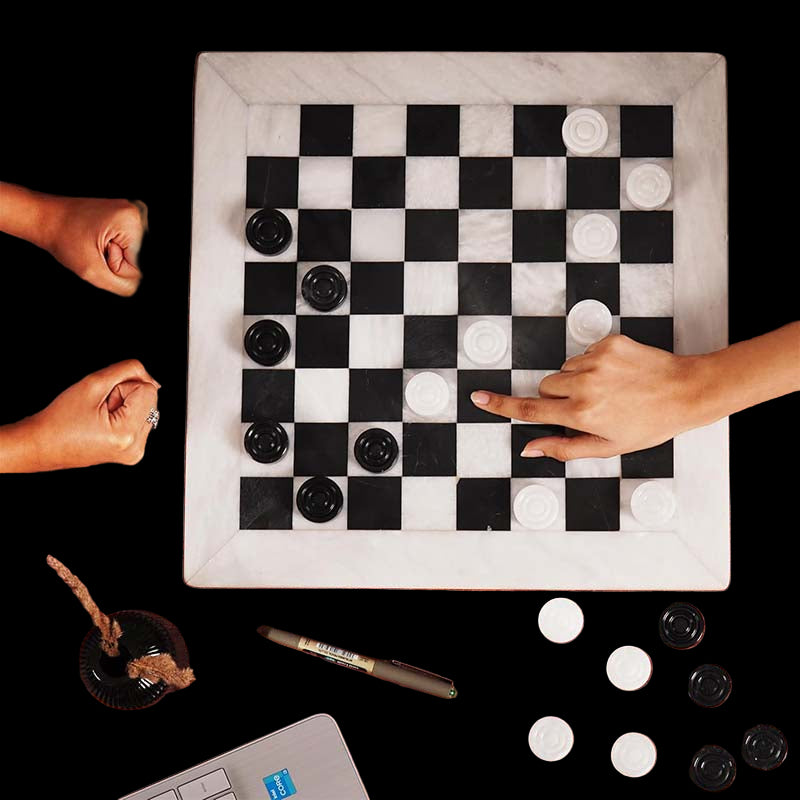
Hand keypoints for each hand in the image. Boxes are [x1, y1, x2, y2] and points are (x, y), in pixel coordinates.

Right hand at [19, 360, 159, 470]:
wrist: (43, 445)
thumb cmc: (60, 418)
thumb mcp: (93, 383)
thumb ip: (126, 370)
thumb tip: (150, 376)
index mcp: (127, 434)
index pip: (149, 389)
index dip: (123, 387)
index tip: (103, 399)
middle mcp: (136, 447)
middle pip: (150, 399)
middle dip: (126, 396)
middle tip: (100, 409)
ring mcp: (136, 452)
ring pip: (146, 409)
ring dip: (125, 406)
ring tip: (100, 417)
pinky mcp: (133, 452)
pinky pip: (140, 421)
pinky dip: (125, 416)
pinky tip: (105, 424)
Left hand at [45, 197, 146, 295]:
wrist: (45, 217)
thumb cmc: (62, 238)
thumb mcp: (92, 272)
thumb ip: (124, 286)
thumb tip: (143, 285)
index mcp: (132, 221)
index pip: (139, 267)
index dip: (116, 267)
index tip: (98, 252)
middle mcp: (138, 212)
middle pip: (140, 260)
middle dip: (117, 262)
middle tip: (95, 248)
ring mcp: (134, 212)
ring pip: (137, 255)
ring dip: (115, 256)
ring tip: (95, 242)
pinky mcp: (128, 216)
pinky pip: (131, 247)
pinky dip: (115, 249)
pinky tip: (99, 239)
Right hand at [471, 335, 705, 460]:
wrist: (685, 392)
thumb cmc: (649, 424)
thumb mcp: (607, 447)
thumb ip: (562, 448)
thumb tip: (529, 448)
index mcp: (582, 414)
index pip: (529, 410)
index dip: (500, 406)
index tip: (478, 398)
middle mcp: (585, 385)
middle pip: (545, 387)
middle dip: (556, 397)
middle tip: (586, 407)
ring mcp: (596, 360)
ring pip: (563, 370)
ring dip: (575, 380)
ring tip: (608, 390)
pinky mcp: (608, 342)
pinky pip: (583, 353)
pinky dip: (593, 364)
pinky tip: (616, 374)